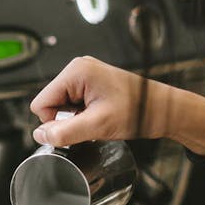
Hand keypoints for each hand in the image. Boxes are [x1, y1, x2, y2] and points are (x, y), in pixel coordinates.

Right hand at [30, 57, 162, 144]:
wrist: (164, 110)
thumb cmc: (139, 110)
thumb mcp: (98, 125)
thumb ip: (65, 132)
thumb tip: (40, 135)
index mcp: (76, 71)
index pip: (41, 103)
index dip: (55, 122)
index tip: (78, 125)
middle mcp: (78, 69)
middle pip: (51, 104)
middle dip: (68, 119)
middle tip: (93, 122)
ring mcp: (85, 76)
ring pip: (62, 106)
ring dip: (77, 119)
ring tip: (100, 118)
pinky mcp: (92, 84)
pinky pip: (74, 104)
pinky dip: (84, 115)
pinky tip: (100, 116)